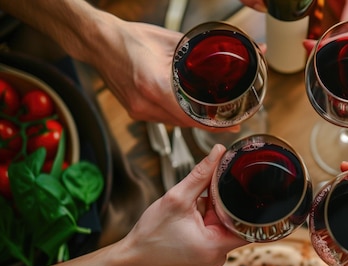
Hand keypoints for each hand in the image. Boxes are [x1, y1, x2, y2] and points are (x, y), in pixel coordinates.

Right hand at [84, 14, 238, 131]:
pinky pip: (162, 119)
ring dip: (192, 120)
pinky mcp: (134, 111)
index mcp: (154, 86)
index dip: (214, 123)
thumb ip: (194, 54)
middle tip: (228, 122)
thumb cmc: (129, 39)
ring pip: (174, 122)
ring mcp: (138, 110)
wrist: (99, 43)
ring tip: (210, 116)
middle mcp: (145, 103)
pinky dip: (176, 115)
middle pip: (185, 122)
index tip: (231, 125)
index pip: (191, 115)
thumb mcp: (169, 42)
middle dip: (207, 123)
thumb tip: (216, 57)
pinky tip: (186, 109)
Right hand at [120, 144, 247, 265]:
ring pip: (225, 226)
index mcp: (216, 246)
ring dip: (214, 213)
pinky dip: (207, 220)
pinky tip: (193, 215)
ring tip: (196, 207)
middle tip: (208, 195)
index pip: (250, 226)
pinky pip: (215, 232)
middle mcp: (218, 256)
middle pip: (237, 223)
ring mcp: (212, 257)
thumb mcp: (176, 198)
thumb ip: (200, 174)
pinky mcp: (205, 254)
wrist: (133, 257)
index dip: (249, 207)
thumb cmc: (151, 234)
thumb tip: (218, 153)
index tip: (247, 190)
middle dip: (225, 206)